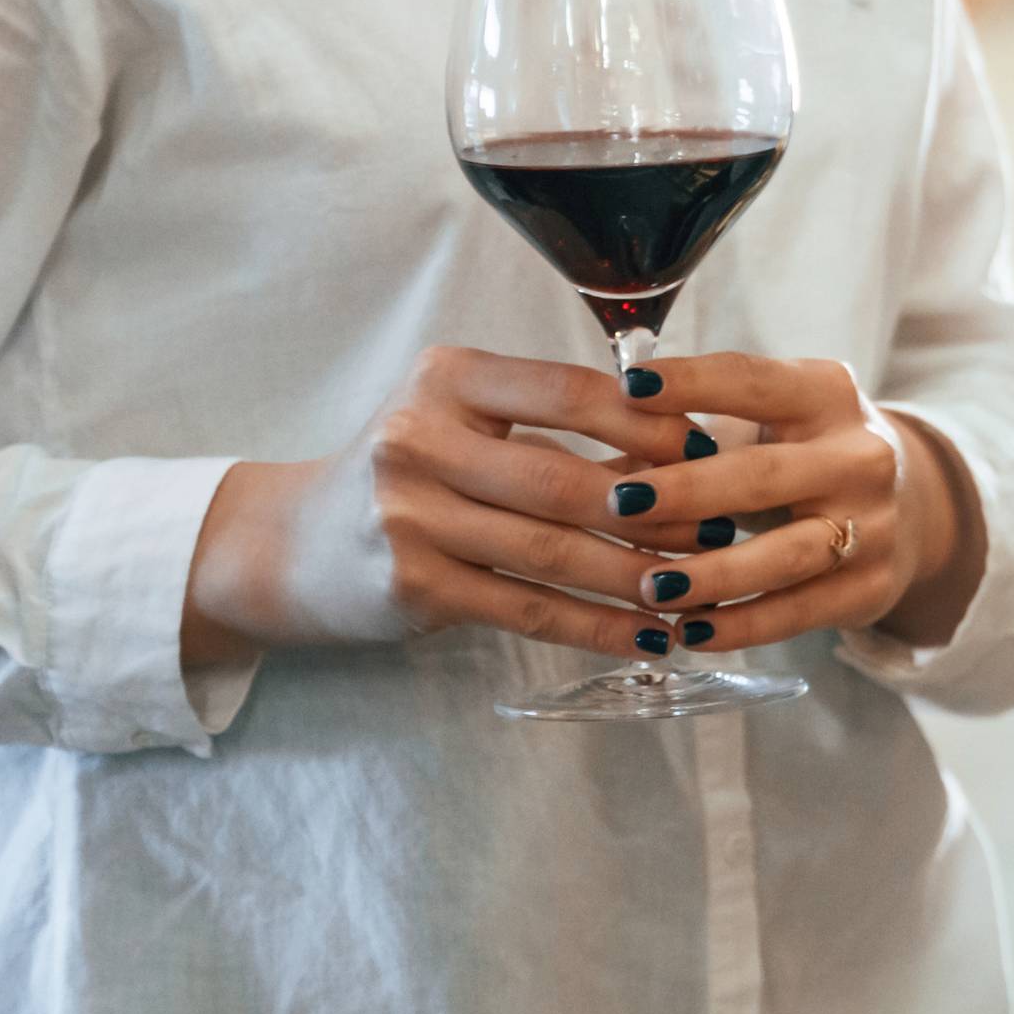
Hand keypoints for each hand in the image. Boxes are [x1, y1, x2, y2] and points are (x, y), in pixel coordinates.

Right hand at [180, 346, 693, 669]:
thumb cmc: (405, 472)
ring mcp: (410, 516)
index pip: (570, 390)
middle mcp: (420, 438)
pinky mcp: (413, 587)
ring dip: (637, 573)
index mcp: (447, 378)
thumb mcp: (458, 418)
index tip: (711, 447)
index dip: (650, 421)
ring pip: (553, 550)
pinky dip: (596, 625)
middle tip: (724, 526)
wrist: (290, 545)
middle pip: (567, 477)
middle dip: (658, 506)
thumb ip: (545, 421)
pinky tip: (647, 635)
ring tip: (701, 586)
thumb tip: (680, 436)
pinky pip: (527, 607)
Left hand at [614, 354, 986, 655]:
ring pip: (784, 555)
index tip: (627, 388)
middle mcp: (860, 453)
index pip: (753, 381)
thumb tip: (589, 463)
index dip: (691, 383)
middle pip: (765, 473)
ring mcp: (874, 523)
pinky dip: (741, 626)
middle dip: (689, 490)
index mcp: (826, 394)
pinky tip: (690, 631)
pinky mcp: (872, 586)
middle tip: (621, 503)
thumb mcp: (765, 425)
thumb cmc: (802, 456)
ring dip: (712, 573)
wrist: (909, 510)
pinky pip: (798, 612)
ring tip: (649, 586)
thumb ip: (688, 438)